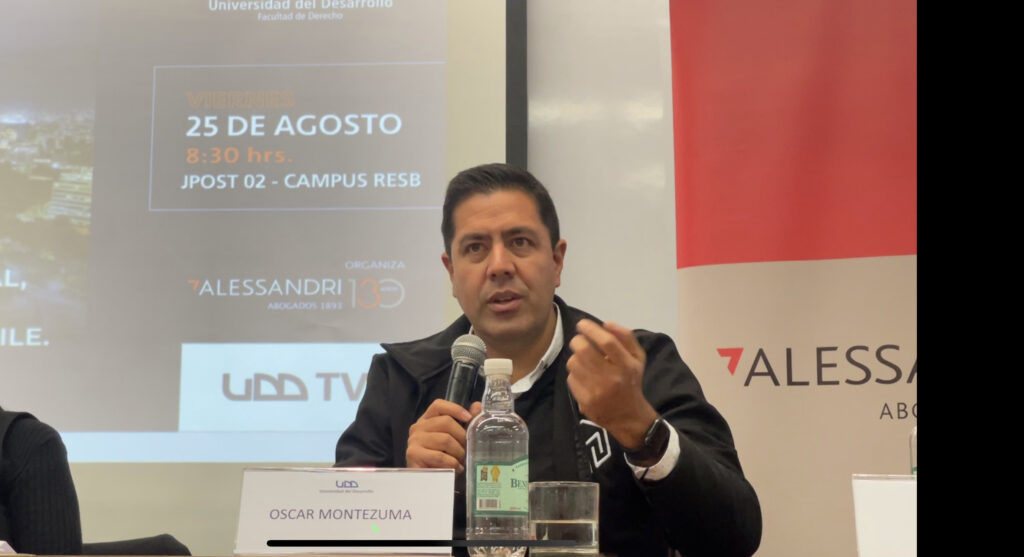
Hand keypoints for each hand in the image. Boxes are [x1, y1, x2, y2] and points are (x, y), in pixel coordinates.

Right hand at [406, 399, 482, 472]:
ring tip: (461, 461)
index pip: (438, 405)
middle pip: (446, 422)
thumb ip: (465, 423)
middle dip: (462, 436)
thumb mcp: (455, 440)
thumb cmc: (442, 461)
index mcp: (427, 420)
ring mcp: (414, 440)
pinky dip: (452, 463)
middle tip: (467, 449)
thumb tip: (477, 406)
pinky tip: (456, 468)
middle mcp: (418, 427)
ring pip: (445, 439)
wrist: (428, 484)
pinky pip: (439, 456)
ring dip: (458, 452)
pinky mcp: (413, 455)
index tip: (468, 418)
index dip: (455, 409)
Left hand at [567, 319, 658, 450]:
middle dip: (577, 341)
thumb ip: (625, 337)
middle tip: (579, 340)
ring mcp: (597, 391)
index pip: (607, 342)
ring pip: (574, 363)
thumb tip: (607, 323)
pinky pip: (571, 378)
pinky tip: (584, 376)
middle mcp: (612, 378)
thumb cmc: (631, 381)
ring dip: (575, 357)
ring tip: (583, 360)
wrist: (628, 416)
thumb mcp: (637, 358)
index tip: (582, 324)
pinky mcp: (585, 401)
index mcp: (627, 365)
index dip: (591, 329)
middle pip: (585, 350)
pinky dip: (574, 373)